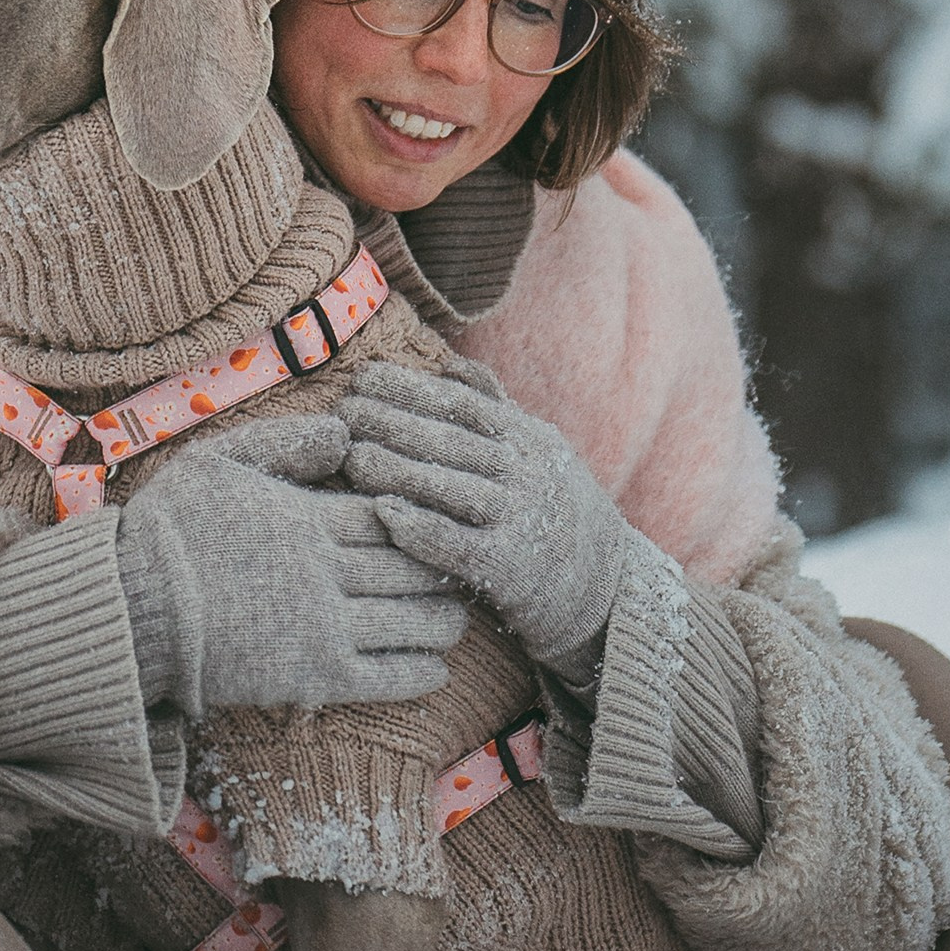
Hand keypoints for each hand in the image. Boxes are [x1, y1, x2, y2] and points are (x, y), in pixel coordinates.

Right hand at [114, 414, 468, 718]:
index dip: (422, 516)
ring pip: (412, 622)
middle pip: (412, 566)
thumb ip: (285, 442)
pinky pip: (387, 677)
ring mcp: (323, 627)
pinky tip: (435, 666)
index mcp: (307, 518)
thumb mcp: (220, 461)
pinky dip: (421, 672)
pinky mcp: (314, 677)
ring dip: (444, 620)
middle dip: (444, 567)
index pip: (391, 514)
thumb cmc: (171, 529)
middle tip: (464, 566)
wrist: (132, 607)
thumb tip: (346, 430)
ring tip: (456, 616)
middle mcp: (325, 572)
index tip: (440, 516)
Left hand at [340, 361, 640, 677]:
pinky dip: (420, 528)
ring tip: (350, 456)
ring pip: (449, 488)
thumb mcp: (540, 451)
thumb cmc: (556, 510)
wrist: (607, 587)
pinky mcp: (510, 569)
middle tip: (342, 410)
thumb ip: (495, 408)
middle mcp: (527, 473)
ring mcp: (521, 520)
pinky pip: (458, 545)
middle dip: (391, 421)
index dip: (410, 388)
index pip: (461, 404)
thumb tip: (451, 363)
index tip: (364, 376)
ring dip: (396, 470)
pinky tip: (383, 514)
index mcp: (529, 438)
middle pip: (449, 441)